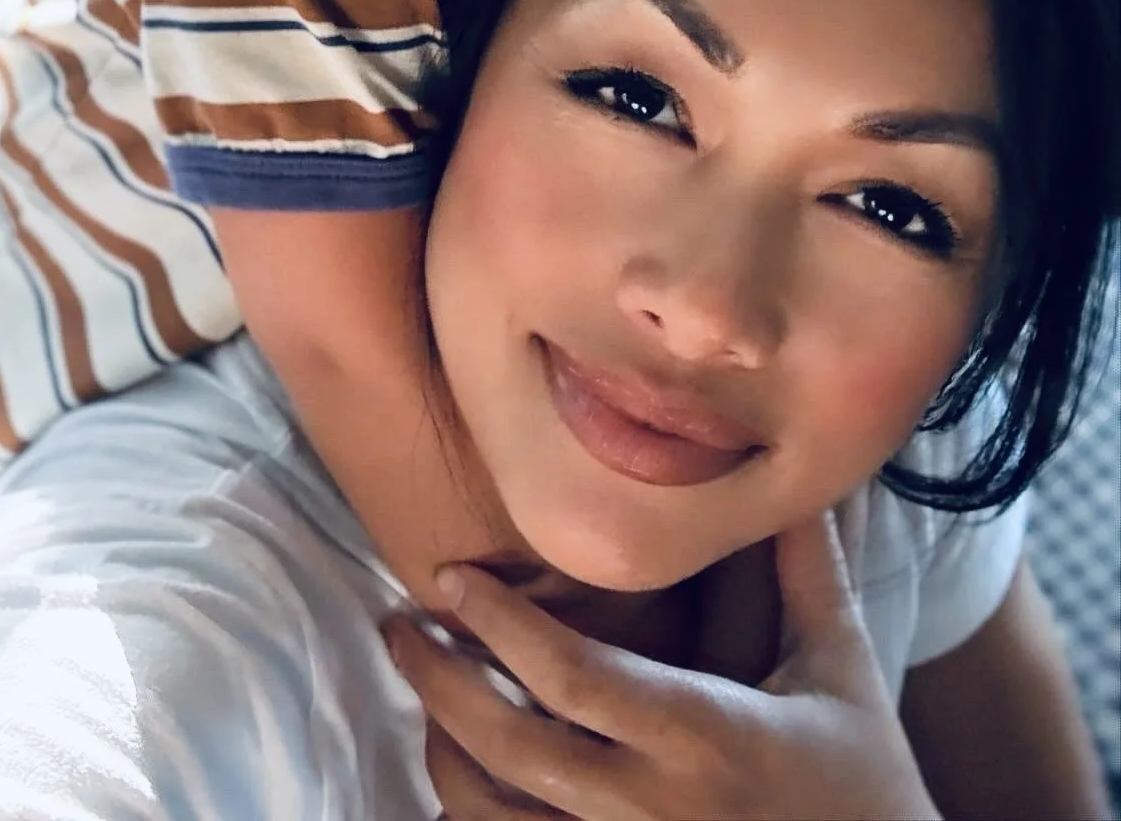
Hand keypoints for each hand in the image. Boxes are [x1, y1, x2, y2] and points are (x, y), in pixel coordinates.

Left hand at [383, 511, 942, 820]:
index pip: (571, 674)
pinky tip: (463, 775)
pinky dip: (474, 818)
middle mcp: (653, 810)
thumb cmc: (866, 784)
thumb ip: (805, 571)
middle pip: (511, 747)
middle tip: (397, 627)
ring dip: (444, 753)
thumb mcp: (840, 671)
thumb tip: (795, 477)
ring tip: (422, 695)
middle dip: (439, 682)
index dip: (498, 624)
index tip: (449, 578)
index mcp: (704, 737)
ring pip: (497, 818)